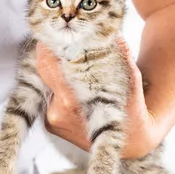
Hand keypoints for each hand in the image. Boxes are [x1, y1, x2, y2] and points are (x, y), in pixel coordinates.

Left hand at [36, 37, 162, 158]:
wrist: (131, 143)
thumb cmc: (132, 108)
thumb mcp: (130, 79)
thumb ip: (121, 53)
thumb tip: (114, 30)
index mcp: (73, 100)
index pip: (47, 64)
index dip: (47, 45)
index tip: (51, 32)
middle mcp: (58, 110)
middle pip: (43, 71)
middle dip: (48, 52)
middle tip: (57, 38)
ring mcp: (52, 119)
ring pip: (46, 83)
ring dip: (55, 71)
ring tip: (69, 61)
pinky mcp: (50, 124)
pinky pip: (49, 97)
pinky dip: (58, 88)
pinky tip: (74, 86)